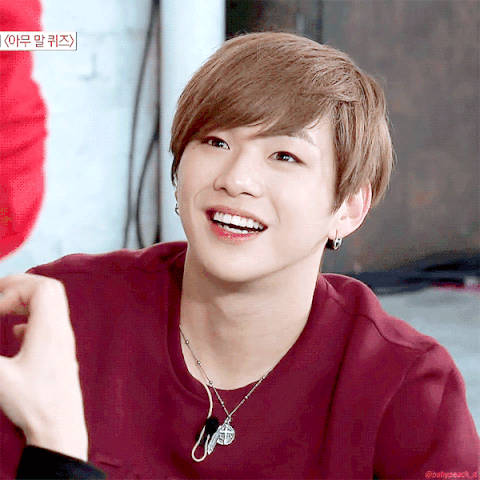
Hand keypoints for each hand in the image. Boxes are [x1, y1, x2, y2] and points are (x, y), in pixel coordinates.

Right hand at [0, 274, 87, 461]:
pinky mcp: (62, 351)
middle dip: (20, 287)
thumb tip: (5, 334)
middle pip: (49, 290)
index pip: (41, 289)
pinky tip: (17, 332)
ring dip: (26, 301)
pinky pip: (51, 321)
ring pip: (52, 305)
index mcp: (50, 330)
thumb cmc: (34, 405)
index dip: (14, 289)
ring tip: (2, 310)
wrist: (61, 428)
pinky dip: (32, 316)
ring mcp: (65, 340)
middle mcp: (62, 330)